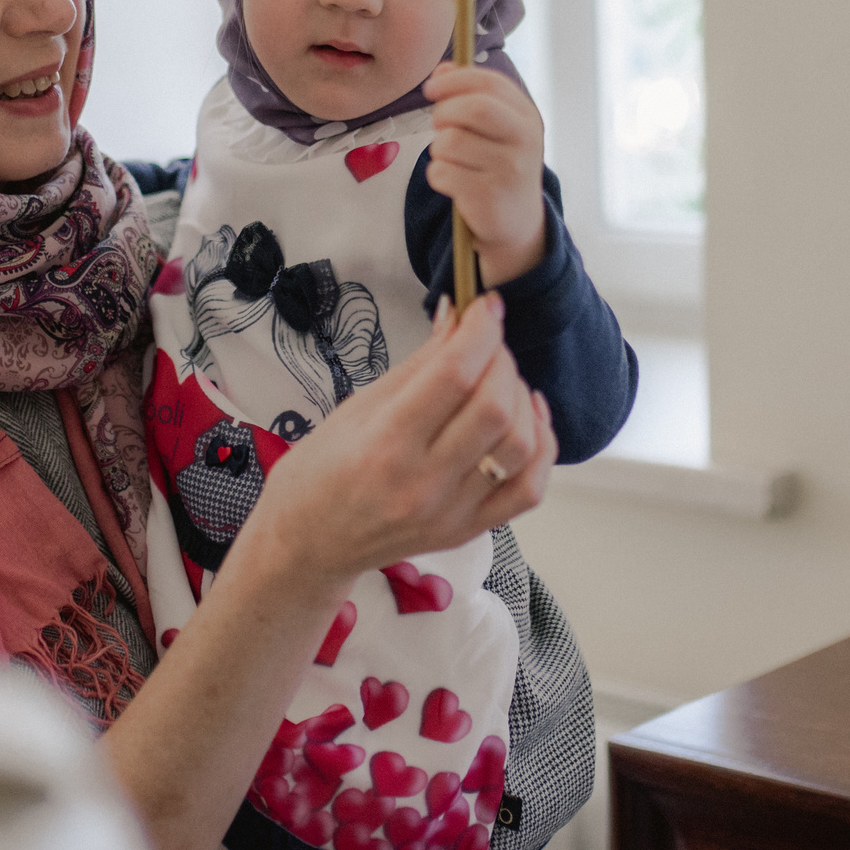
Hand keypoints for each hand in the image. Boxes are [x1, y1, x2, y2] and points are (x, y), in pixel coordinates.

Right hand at [232, 294, 556, 594]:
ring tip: (501, 380)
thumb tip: (458, 316)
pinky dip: (541, 447)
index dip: (481, 330)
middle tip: (486, 343)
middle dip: (501, 359)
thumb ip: (417, 365)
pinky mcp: (468, 531)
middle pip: (495, 407)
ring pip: (521, 445)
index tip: (486, 305)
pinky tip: (528, 419)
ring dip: (522, 398)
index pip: (454, 375)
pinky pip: (529, 490)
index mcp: (385, 444)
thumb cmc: (319, 471)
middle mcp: (423, 484)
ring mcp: (451, 513)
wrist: (308, 544)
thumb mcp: (356, 407)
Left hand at [422, 59, 546, 285]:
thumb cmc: (498, 165)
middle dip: (444, 113)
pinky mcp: (488, 197)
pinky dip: (436, 175)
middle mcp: (525, 141)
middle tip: (439, 126)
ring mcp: (509, 170)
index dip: (455, 80)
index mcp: (527, 117)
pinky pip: (441, 172)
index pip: (491, 84)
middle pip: (473, 109)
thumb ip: (470, 95)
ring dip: (438, 149)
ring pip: (449, 142)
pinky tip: (452, 183)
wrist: (515, 222)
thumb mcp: (496, 128)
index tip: (431, 87)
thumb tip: (441, 70)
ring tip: (450, 159)